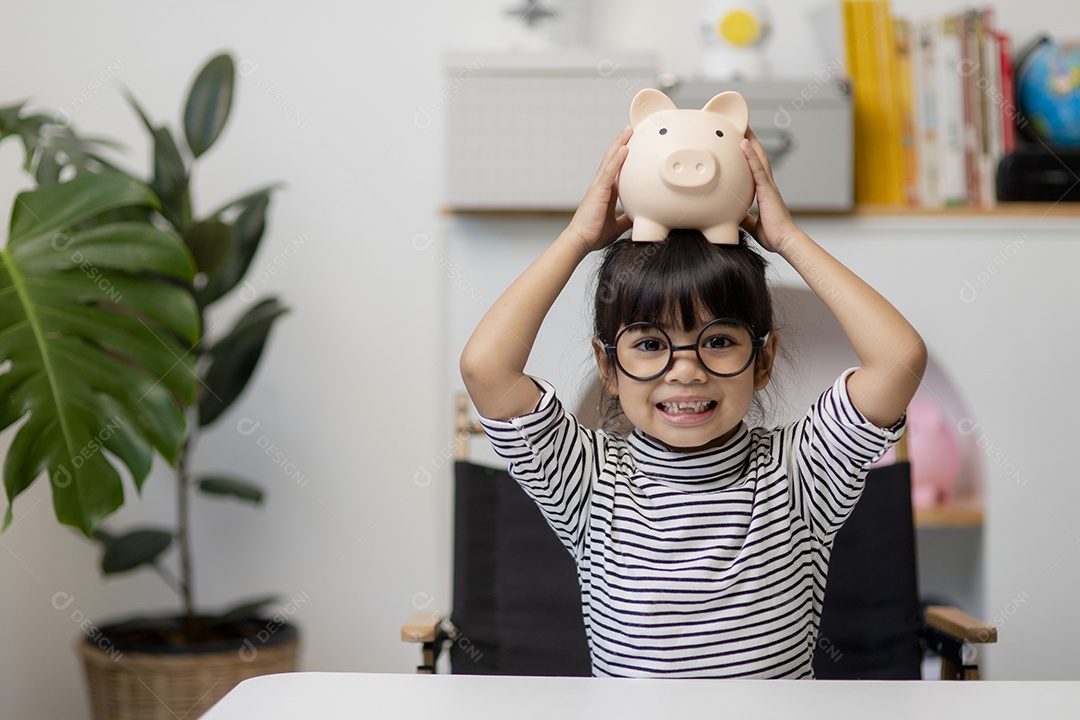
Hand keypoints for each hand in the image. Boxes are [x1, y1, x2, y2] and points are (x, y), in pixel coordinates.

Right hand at [563, 126, 633, 253]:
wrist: (580, 241)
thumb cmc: (593, 234)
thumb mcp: (617, 225)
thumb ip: (626, 219)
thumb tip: (639, 217)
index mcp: (605, 192)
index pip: (616, 168)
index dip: (622, 155)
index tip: (631, 144)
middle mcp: (601, 185)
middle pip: (612, 158)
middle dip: (621, 142)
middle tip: (631, 129)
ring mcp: (598, 186)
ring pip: (610, 160)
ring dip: (620, 144)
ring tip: (629, 130)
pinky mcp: (598, 191)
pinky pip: (609, 172)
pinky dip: (617, 159)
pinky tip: (625, 148)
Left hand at [740, 127, 798, 253]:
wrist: (785, 242)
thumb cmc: (774, 235)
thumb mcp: (753, 224)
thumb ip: (745, 217)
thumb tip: (734, 216)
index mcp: (764, 191)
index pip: (755, 168)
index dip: (749, 154)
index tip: (742, 142)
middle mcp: (767, 184)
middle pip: (758, 157)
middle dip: (750, 141)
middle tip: (742, 125)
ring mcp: (768, 186)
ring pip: (759, 157)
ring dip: (750, 141)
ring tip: (742, 126)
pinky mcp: (767, 190)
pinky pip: (757, 169)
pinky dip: (750, 155)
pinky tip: (743, 143)